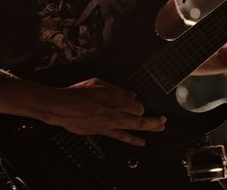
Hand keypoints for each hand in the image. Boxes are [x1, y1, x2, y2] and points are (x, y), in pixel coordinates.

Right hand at [46, 78, 165, 145]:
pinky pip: (121, 137)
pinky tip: (141, 143)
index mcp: (115, 99)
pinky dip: (132, 140)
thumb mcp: (99, 84)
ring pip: (134, 128)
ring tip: (161, 128)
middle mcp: (115, 113)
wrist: (61, 107)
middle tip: (164, 120)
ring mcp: (110, 124)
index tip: (134, 102)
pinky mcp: (103, 132)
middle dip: (154, 120)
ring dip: (149, 129)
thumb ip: (116, 90)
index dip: (137, 104)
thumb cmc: (79, 93)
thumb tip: (130, 94)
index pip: (136, 105)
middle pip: (140, 119)